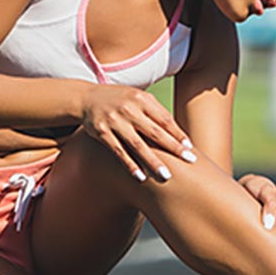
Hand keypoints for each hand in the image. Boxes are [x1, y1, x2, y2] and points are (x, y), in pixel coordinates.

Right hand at [81, 85, 195, 180]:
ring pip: (137, 145)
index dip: (177, 133)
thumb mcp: (137, 97)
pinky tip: (140, 177)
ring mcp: (114, 121)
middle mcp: (129, 109)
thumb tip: (178, 132)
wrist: (85, 98)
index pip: (164, 119)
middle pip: (155, 132)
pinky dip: (130, 165)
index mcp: (141, 99)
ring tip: (166, 175)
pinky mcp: (102, 132)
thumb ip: (155, 111)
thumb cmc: (119, 100)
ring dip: (153, 161)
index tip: (190, 147)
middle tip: (189, 160)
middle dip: (173, 147)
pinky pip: (118, 152)